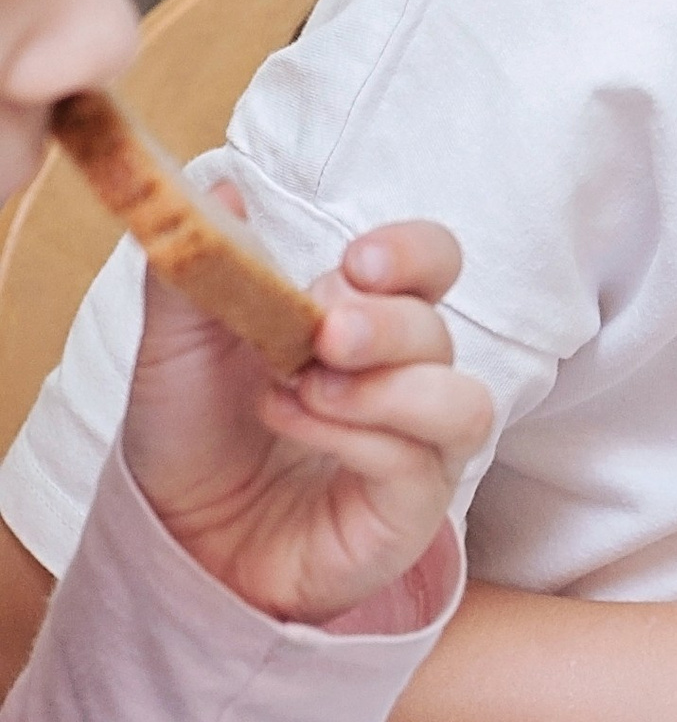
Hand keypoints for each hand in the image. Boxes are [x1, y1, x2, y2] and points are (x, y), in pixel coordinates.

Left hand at [121, 204, 490, 627]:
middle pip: (438, 330)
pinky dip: (359, 437)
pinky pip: (419, 466)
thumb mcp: (177, 343)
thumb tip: (217, 186)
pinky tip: (295, 424)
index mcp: (364, 320)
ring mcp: (415, 449)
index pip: (432, 267)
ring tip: (307, 387)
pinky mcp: (407, 512)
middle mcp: (404, 379)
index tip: (358, 262)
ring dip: (387, 386)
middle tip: (322, 330)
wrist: (170, 536)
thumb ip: (200, 269)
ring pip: (460, 402)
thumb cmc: (190, 435)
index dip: (413, 254)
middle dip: (384, 322)